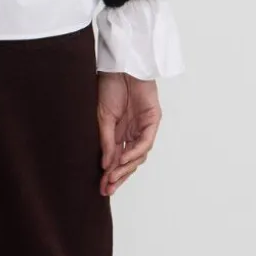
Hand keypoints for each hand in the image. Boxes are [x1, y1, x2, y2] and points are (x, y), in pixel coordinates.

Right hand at [96, 73, 160, 195]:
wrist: (120, 66)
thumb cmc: (109, 86)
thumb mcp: (103, 119)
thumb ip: (107, 142)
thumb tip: (106, 166)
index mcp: (120, 132)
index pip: (117, 159)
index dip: (111, 174)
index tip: (102, 188)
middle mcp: (133, 132)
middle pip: (129, 161)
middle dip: (119, 176)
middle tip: (108, 189)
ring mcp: (144, 127)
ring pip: (138, 155)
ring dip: (125, 167)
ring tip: (113, 177)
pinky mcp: (153, 120)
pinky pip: (145, 142)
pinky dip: (134, 152)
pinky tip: (123, 159)